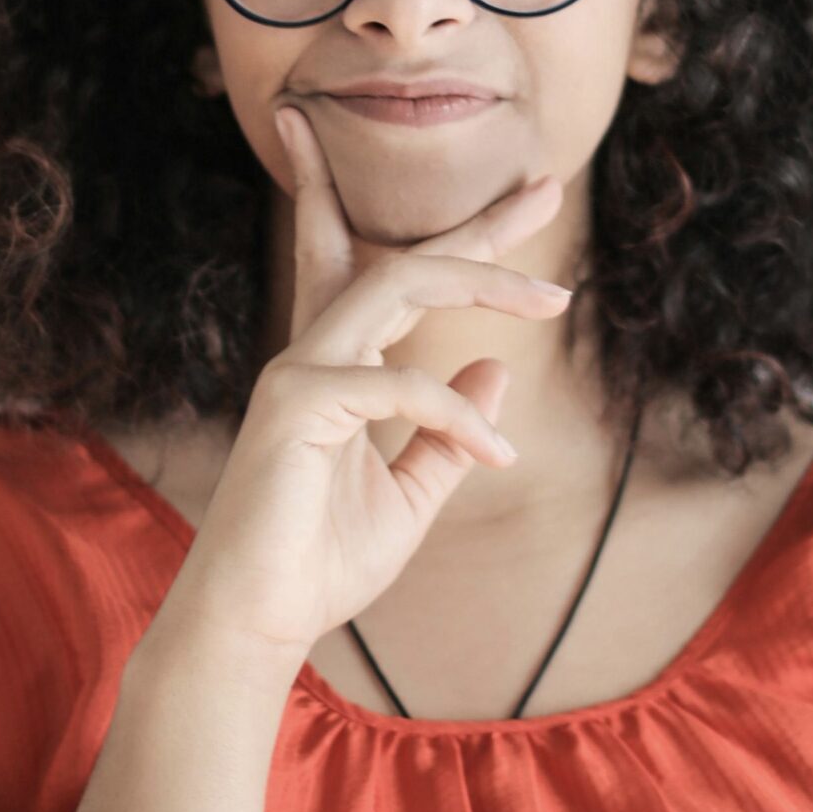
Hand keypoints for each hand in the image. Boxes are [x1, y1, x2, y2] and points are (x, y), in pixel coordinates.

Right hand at [150, 103, 571, 662]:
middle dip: (477, 225)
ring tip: (553, 299)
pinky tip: (496, 455)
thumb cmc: (321, 560)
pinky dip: (456, 415)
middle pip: (402, 260)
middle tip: (549, 191)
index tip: (526, 204)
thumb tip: (496, 365)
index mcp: (340, 367)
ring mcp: (300, 372)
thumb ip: (448, 432)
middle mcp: (316, 353)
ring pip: (398, 285)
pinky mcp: (296, 404)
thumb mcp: (410, 495)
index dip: (457, 240)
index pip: (391, 277)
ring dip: (482, 282)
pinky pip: (398, 385)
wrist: (259, 621)